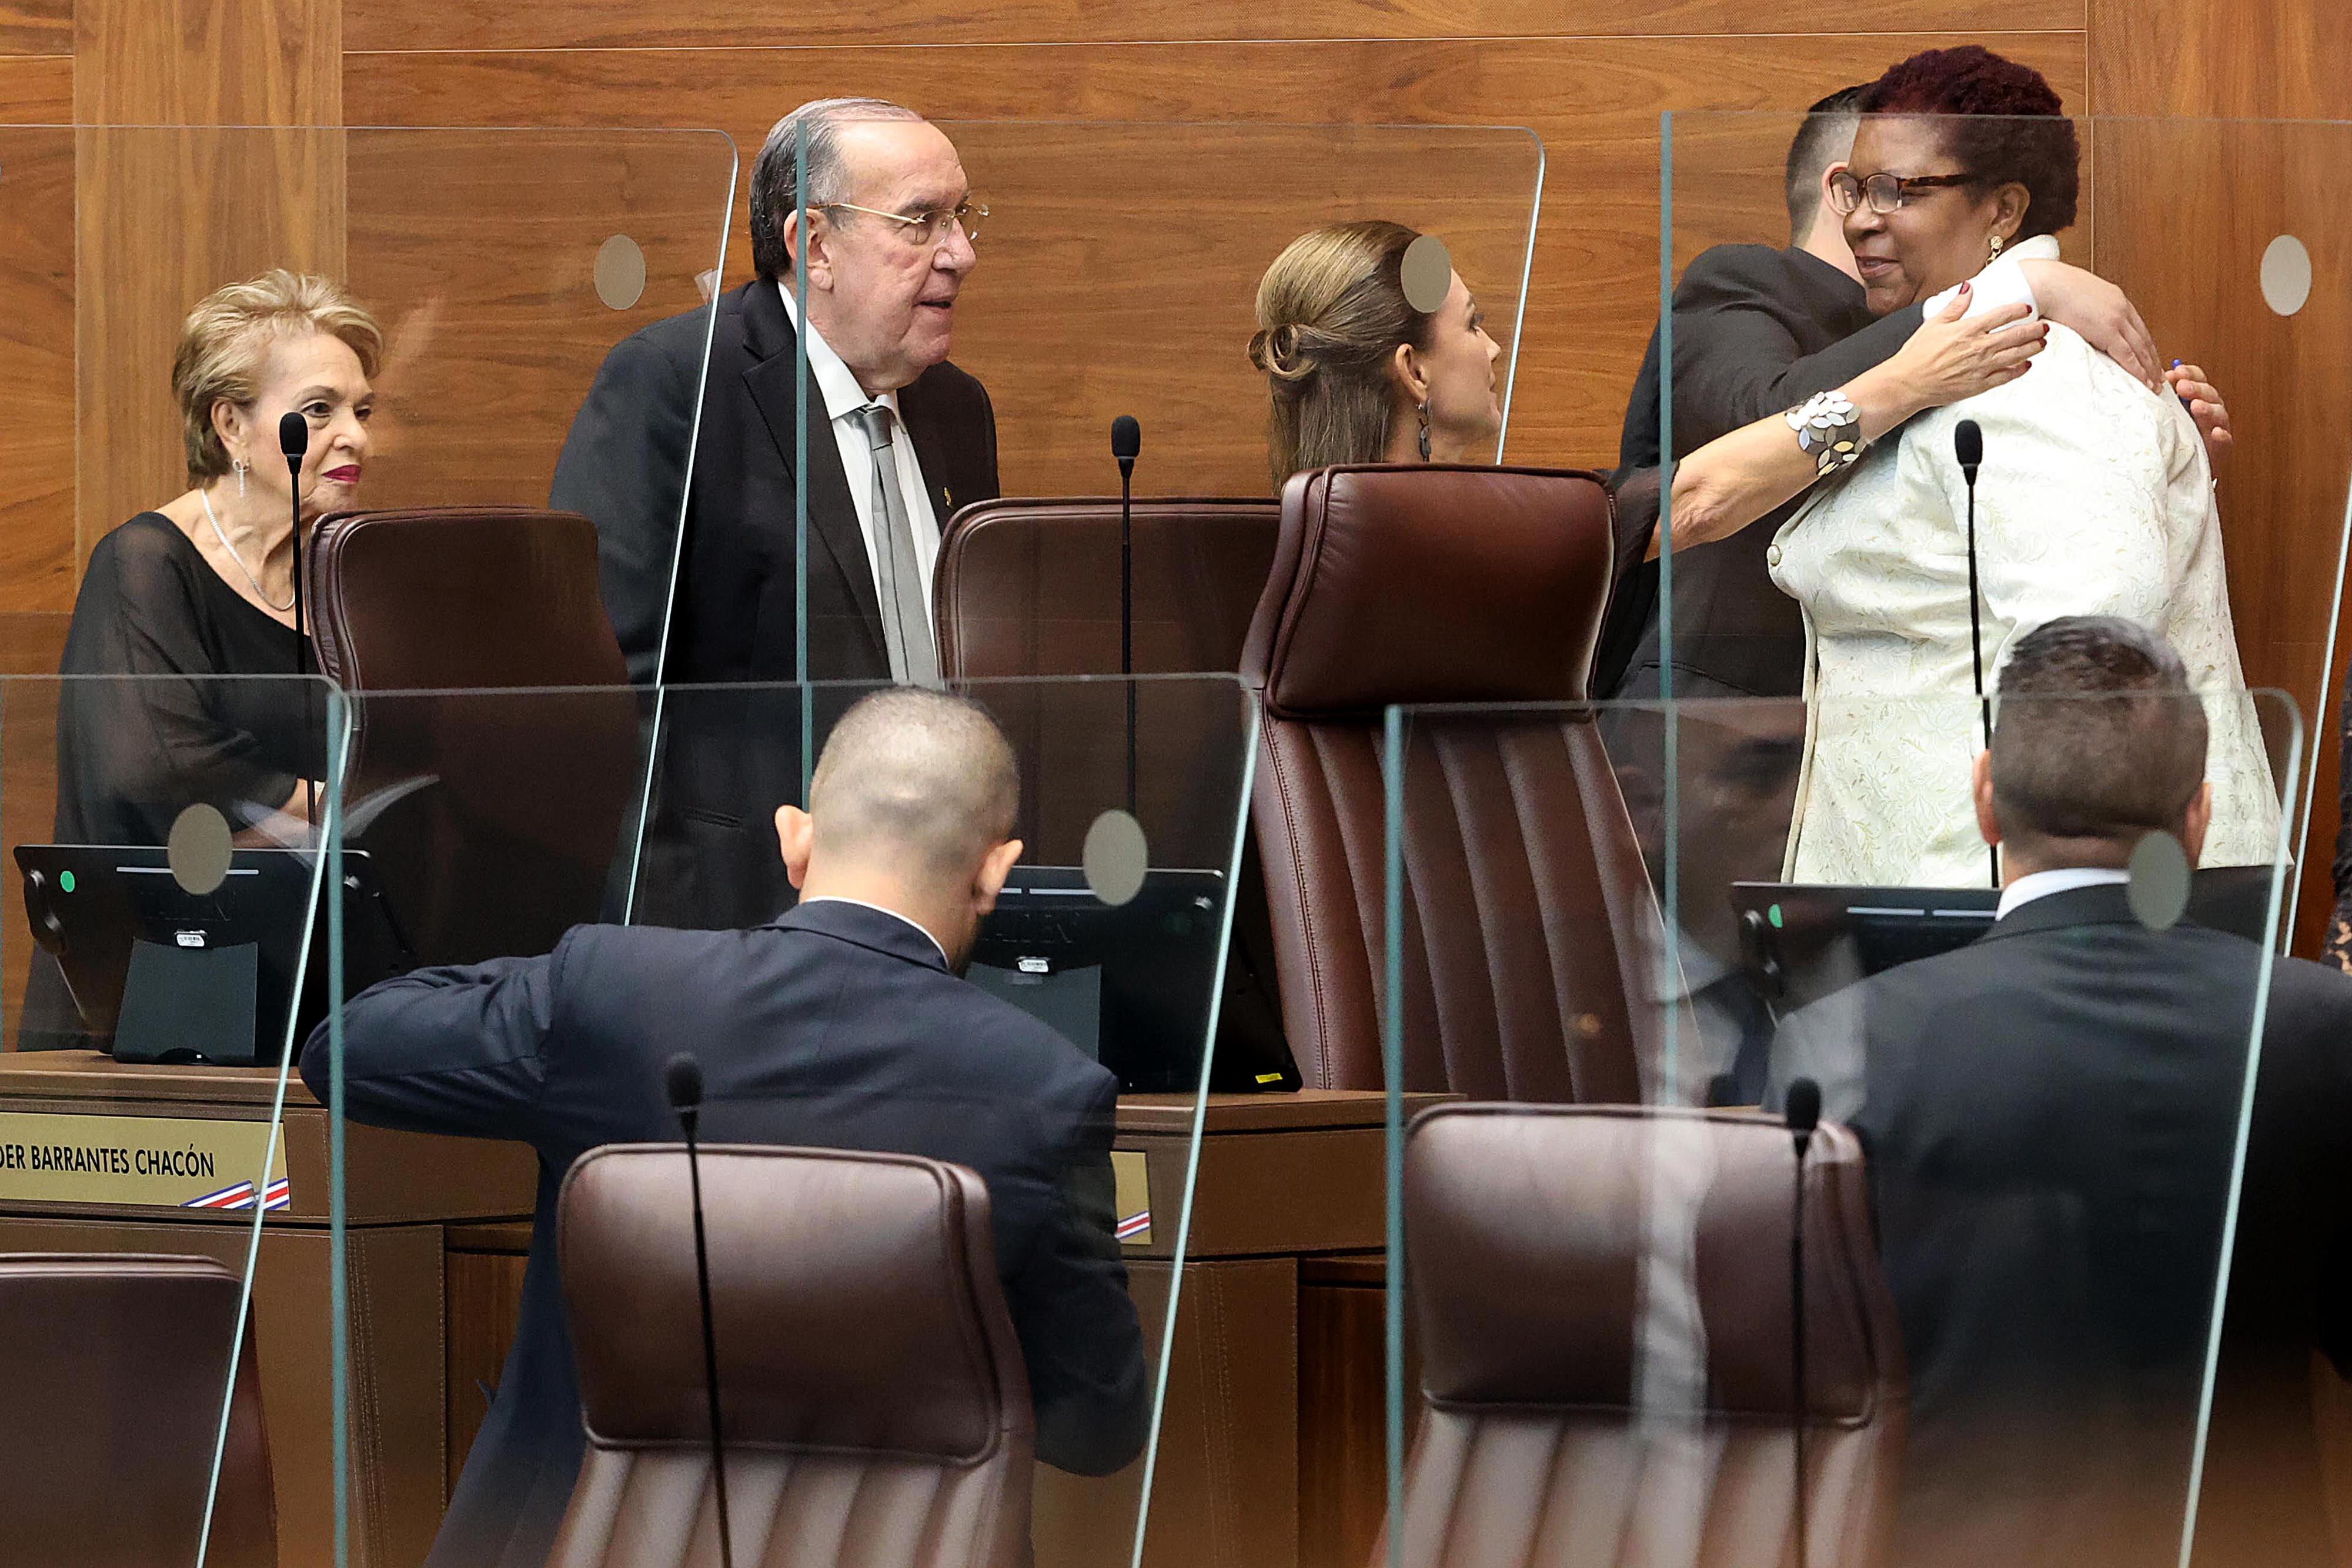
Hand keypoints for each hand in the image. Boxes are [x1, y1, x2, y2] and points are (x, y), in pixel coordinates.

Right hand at [1878, 286, 2045, 419]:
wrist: (1908, 383)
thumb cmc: (1916, 355)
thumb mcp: (1934, 324)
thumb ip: (1955, 306)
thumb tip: (1968, 288)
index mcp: (1968, 329)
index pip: (2002, 314)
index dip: (2019, 310)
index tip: (2027, 308)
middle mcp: (1979, 347)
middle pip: (2016, 335)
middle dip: (2034, 329)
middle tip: (2044, 326)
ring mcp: (1981, 367)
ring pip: (2016, 355)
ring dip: (2032, 348)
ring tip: (2042, 343)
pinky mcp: (1979, 385)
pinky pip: (2006, 376)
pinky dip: (2019, 370)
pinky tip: (2026, 365)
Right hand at [2018, 259, 2161, 388]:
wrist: (2048, 285)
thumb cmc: (2054, 288)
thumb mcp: (2080, 296)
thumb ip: (2089, 310)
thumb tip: (2084, 320)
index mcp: (2117, 299)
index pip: (2138, 327)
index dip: (2146, 345)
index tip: (2150, 358)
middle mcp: (2122, 309)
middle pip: (2144, 339)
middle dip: (2153, 360)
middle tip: (2158, 376)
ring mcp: (2117, 320)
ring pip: (2141, 349)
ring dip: (2150, 368)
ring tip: (2154, 384)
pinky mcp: (2108, 332)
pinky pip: (2127, 356)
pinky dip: (2138, 370)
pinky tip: (2143, 381)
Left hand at [2165, 361, 2231, 467]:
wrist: (2184, 469)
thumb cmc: (2176, 438)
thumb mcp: (2169, 415)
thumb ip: (2165, 398)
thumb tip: (2153, 380)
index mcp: (2198, 399)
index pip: (2199, 380)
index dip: (2190, 374)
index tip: (2177, 372)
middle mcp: (2210, 411)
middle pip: (2210, 394)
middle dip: (2197, 389)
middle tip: (2183, 387)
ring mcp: (2217, 429)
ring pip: (2219, 414)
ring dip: (2208, 408)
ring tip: (2196, 406)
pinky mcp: (2220, 449)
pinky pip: (2225, 441)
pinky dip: (2222, 436)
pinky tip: (2216, 433)